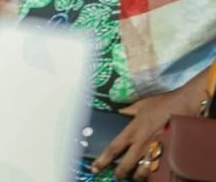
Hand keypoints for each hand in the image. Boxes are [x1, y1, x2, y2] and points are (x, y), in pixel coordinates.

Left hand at [91, 73, 208, 177]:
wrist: (183, 106)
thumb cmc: (161, 103)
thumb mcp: (140, 105)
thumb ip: (128, 111)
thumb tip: (119, 112)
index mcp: (133, 130)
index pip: (114, 148)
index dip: (103, 159)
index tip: (95, 168)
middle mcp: (142, 144)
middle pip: (126, 165)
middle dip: (120, 172)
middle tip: (116, 175)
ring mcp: (155, 151)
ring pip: (143, 171)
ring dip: (137, 175)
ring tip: (134, 175)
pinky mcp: (168, 155)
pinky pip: (158, 169)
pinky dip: (152, 171)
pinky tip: (150, 171)